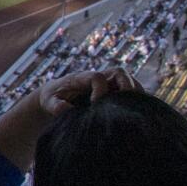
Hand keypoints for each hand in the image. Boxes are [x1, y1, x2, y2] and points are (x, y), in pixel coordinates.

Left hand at [20, 67, 137, 120]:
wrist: (57, 96)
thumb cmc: (52, 98)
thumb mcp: (48, 101)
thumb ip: (54, 105)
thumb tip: (66, 108)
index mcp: (82, 77)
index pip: (97, 77)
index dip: (100, 89)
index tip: (95, 104)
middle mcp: (99, 77)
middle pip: (119, 73)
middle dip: (126, 85)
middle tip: (125, 103)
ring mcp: (109, 83)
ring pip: (130, 81)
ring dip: (135, 93)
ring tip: (135, 108)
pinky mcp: (116, 92)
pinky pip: (132, 92)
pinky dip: (137, 100)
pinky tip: (137, 112)